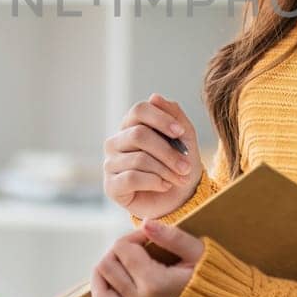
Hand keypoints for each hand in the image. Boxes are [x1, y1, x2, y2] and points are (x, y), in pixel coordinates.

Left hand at [67, 220, 205, 296]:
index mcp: (154, 284)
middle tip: (139, 246)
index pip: (123, 250)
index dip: (133, 237)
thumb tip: (145, 223)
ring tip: (112, 263)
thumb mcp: (200, 252)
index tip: (151, 236)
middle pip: (107, 268)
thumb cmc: (219, 279)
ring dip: (100, 276)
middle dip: (118, 250)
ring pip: (100, 295)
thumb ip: (171, 236)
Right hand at [102, 93, 202, 220]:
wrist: (178, 199)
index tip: (180, 132)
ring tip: (180, 178)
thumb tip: (155, 97)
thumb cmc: (179, 166)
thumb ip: (174, 116)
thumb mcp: (185, 139)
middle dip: (168, 151)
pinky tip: (165, 186)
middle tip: (186, 166)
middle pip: (139, 135)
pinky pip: (132, 178)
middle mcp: (116, 142)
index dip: (161, 119)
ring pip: (139, 159)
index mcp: (131, 126)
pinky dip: (155, 182)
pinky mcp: (111, 186)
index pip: (139, 110)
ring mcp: (110, 164)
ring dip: (166, 170)